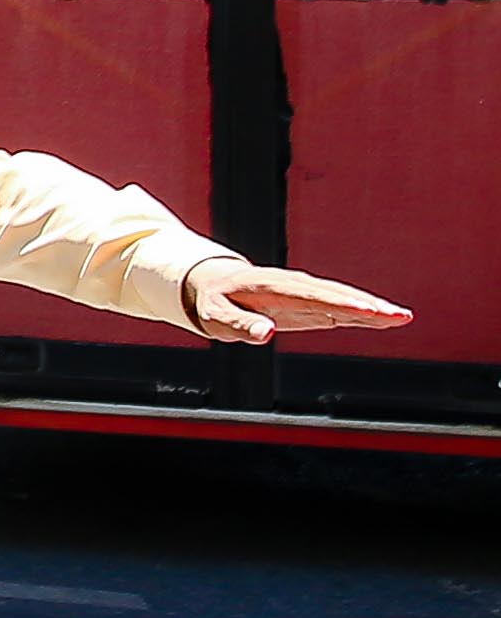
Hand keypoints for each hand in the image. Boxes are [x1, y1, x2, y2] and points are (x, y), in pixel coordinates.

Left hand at [186, 259, 408, 344]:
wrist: (216, 284)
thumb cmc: (215, 303)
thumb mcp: (218, 317)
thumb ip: (240, 325)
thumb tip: (265, 333)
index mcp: (273, 288)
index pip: (311, 296)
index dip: (338, 303)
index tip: (364, 309)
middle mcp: (296, 287)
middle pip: (337, 295)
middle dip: (367, 306)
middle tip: (398, 316)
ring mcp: (307, 294)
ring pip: (345, 299)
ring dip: (374, 308)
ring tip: (402, 318)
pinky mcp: (312, 305)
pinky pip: (343, 307)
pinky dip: (365, 313)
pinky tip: (389, 320)